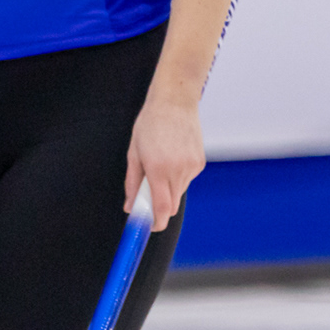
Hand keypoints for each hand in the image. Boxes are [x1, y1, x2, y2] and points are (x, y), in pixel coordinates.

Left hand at [124, 93, 202, 232]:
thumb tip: (130, 206)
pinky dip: (177, 177)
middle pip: (170, 205)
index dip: (155, 222)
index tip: (149, 227)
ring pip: (178, 193)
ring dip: (167, 189)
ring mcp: (191, 167)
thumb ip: (133, 183)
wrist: (175, 102)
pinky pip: (186, 180)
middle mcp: (178, 171)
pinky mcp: (200, 163)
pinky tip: (172, 156)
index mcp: (158, 169)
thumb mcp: (134, 153)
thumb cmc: (149, 124)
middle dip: (159, 206)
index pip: (161, 208)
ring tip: (159, 164)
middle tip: (146, 194)